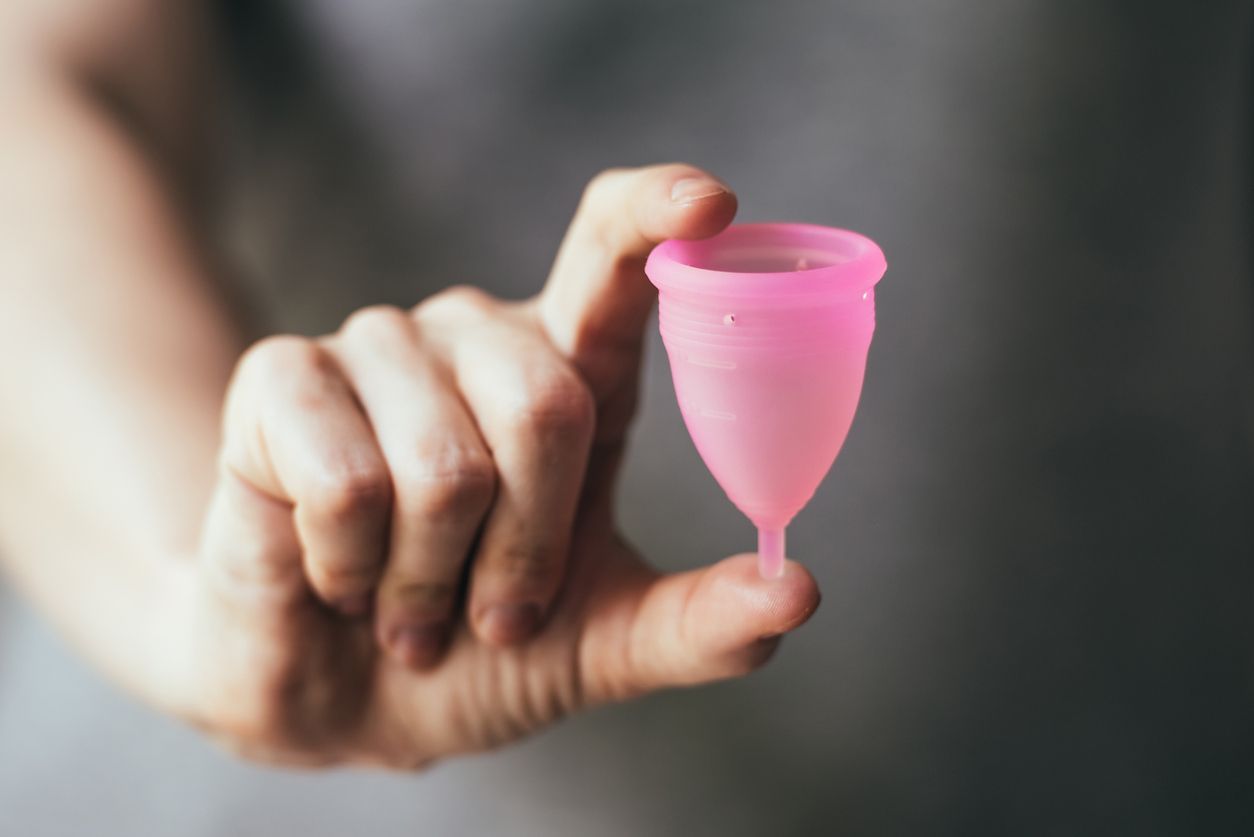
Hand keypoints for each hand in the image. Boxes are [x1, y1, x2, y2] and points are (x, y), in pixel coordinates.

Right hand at [182, 164, 820, 766]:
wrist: (335, 693)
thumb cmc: (477, 650)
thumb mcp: (603, 645)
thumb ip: (698, 622)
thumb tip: (799, 591)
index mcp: (567, 374)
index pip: (611, 252)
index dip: (655, 212)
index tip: (712, 202)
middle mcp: (477, 338)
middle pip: (547, 401)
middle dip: (526, 550)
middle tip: (491, 616)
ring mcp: (376, 345)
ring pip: (442, 462)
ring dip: (431, 577)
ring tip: (408, 604)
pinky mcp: (281, 374)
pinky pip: (347, 481)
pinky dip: (352, 568)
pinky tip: (338, 576)